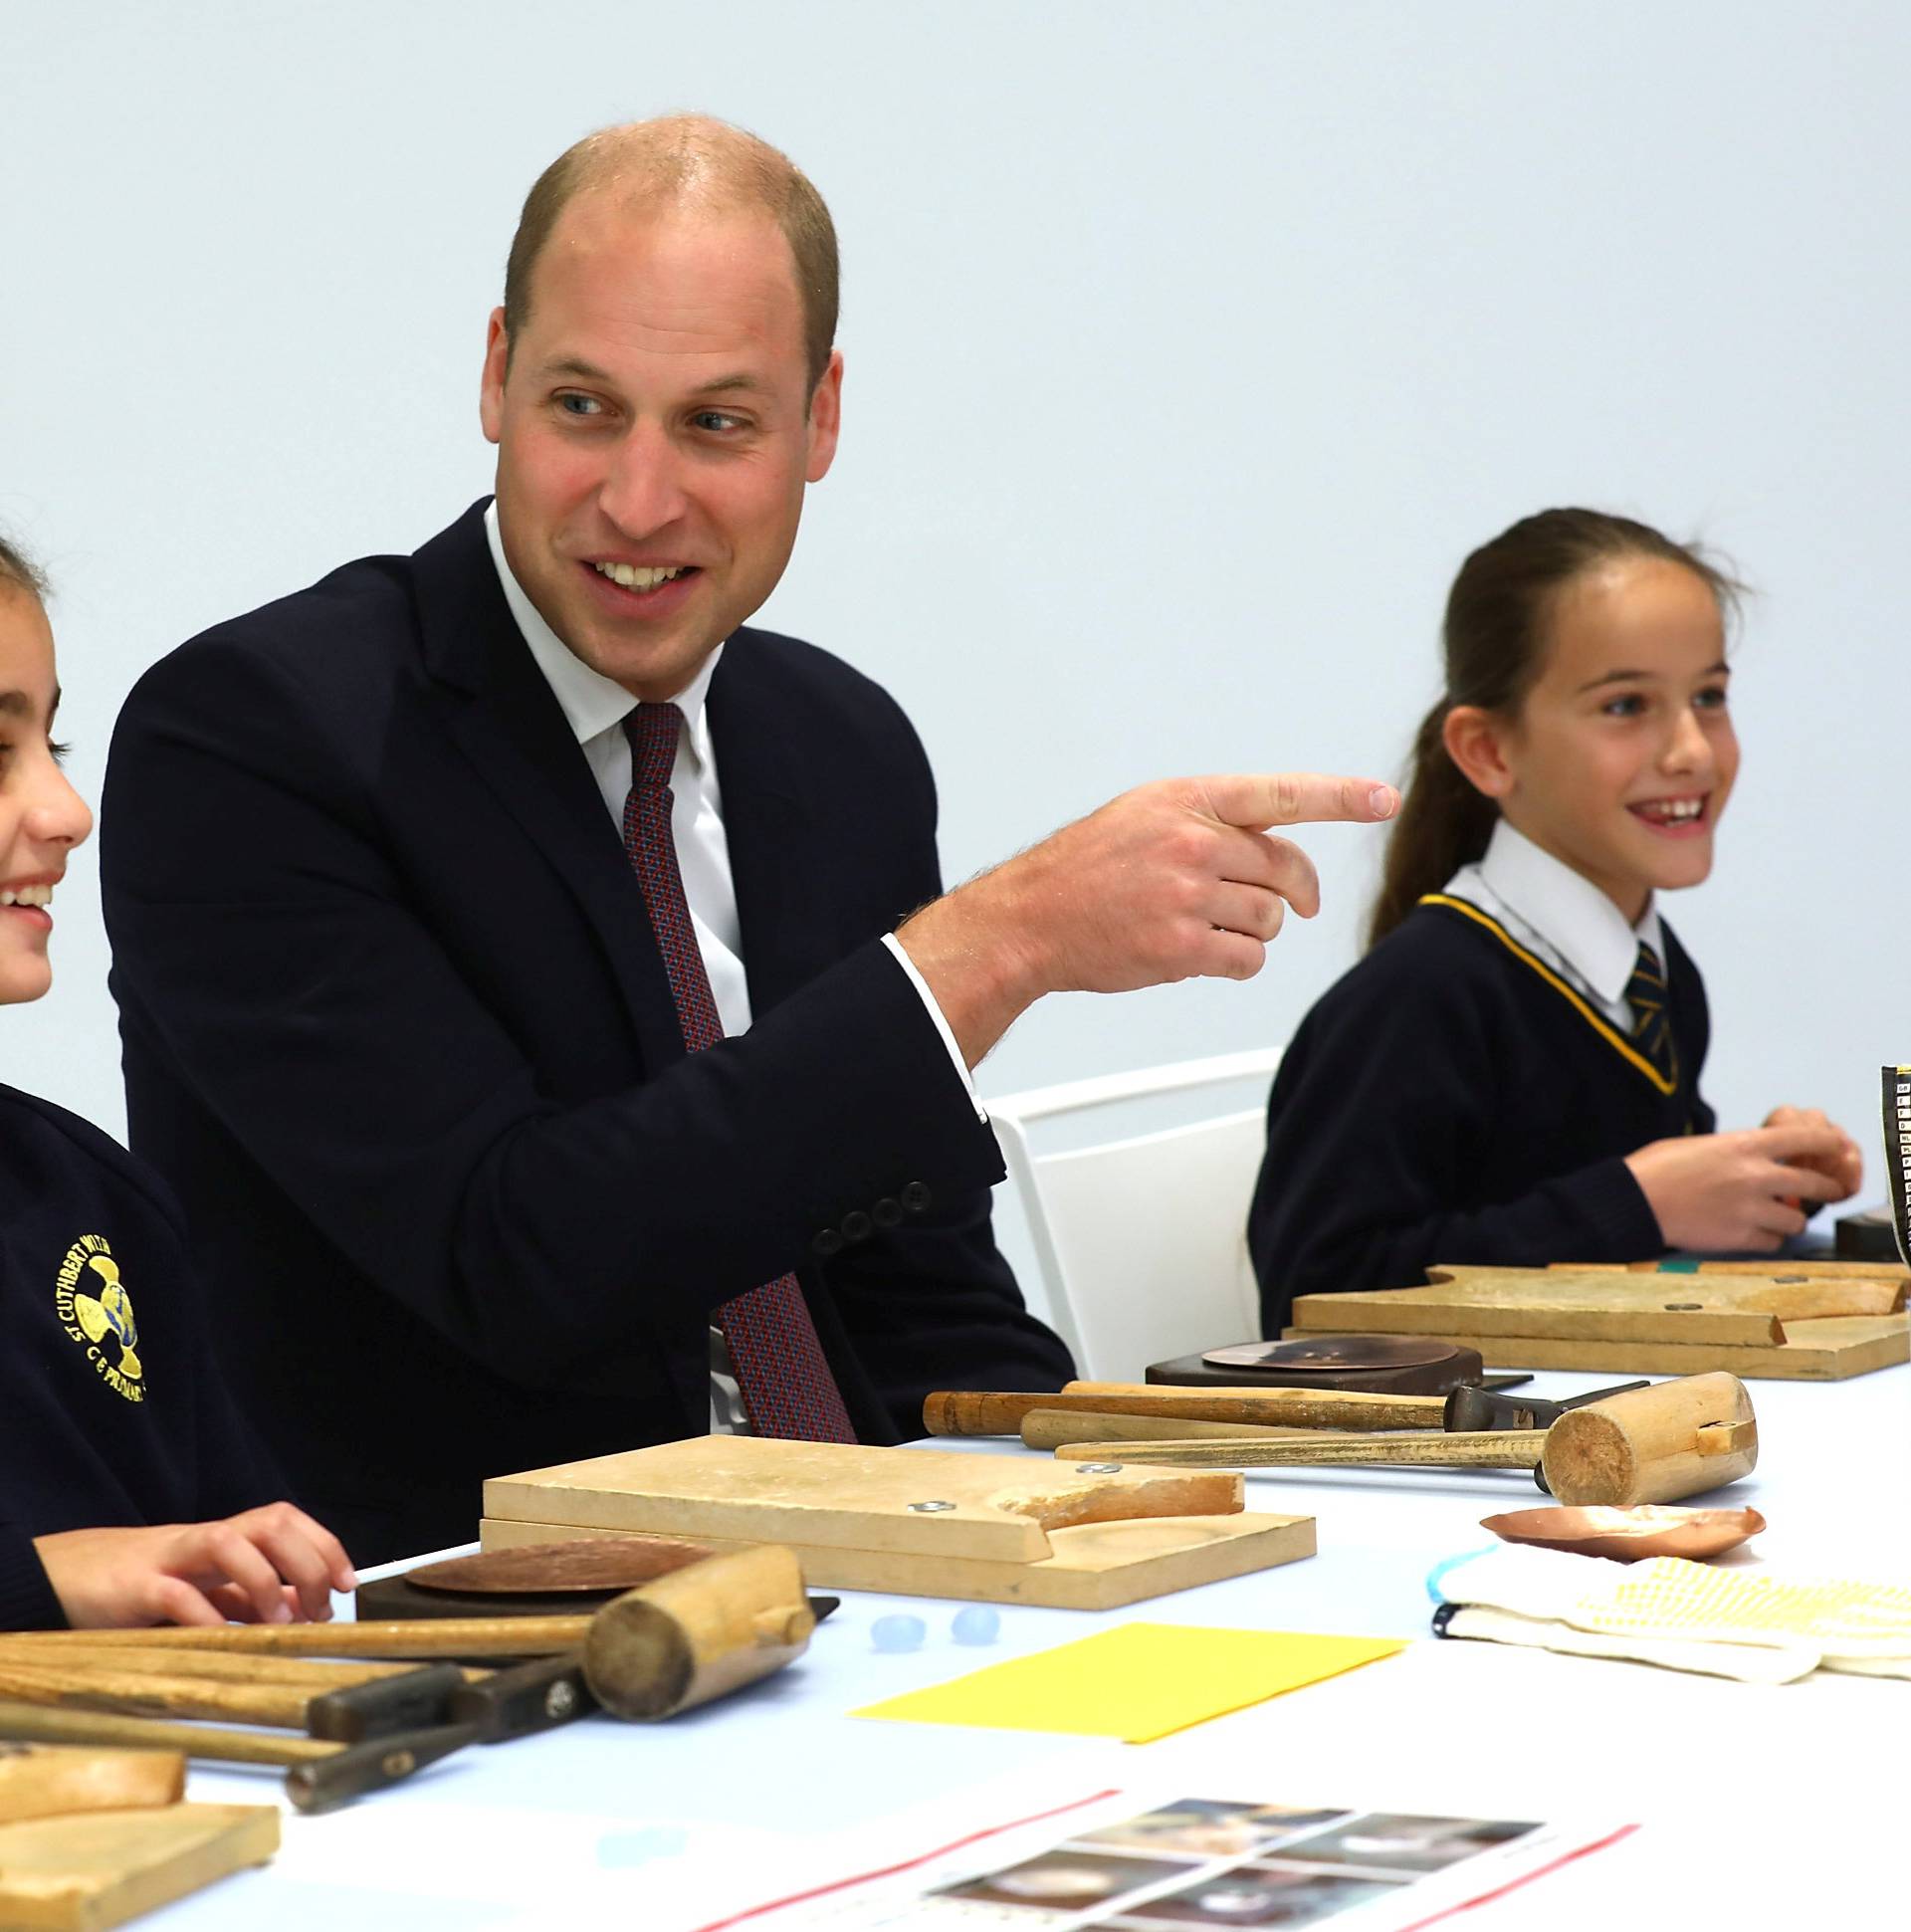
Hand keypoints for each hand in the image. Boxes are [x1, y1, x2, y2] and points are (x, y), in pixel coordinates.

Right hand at [33, 1503, 356, 1629]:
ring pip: (226, 1541)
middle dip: (306, 1560)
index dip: (323, 1545)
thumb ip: (245, 1598)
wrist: (59, 1576)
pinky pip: (175, 1593)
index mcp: (223, 1540)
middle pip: (270, 1522)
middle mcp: (202, 1541)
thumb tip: (299, 1610)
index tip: (346, 1583)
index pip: (285, 1521)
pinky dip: (203, 1615)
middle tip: (319, 1607)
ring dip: (263, 1579)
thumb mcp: (201, 1589)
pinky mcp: (133, 1588)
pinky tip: (221, 1637)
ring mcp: (168, 1559)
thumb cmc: (138, 1584)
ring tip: (279, 1622)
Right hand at [897, 773, 1397, 1063]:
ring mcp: (1189, 894)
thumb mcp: (1145, 815)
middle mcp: (1192, 841)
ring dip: (1253, 929)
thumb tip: (1277, 844)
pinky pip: (1248, 959)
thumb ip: (1211, 819)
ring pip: (1270, 919)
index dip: (1341, 798)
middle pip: (1287, 868)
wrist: (1032, 919)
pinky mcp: (1183, 946)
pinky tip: (1196, 952)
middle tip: (1296, 904)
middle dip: (1297, 891)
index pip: (1282, 794)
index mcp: (1188, 800)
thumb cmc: (1088, 868)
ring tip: (1203, 925)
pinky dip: (1235, 961)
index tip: (1384, 800)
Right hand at [1625, 1121, 1858, 1251]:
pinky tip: (1753, 1232)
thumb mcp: (1703, 1144)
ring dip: (1791, 1219)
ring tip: (1776, 1218)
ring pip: (1798, 1219)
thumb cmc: (1657, 1168)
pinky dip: (1768, 1239)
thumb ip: (1737, 1151)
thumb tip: (1758, 1159)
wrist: (1633, 1200)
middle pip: (1814, 1184)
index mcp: (1744, 1146)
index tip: (1836, 1147)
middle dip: (1825, 1189)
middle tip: (1824, 1192)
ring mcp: (1750, 1209)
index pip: (1807, 1139)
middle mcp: (1755, 1176)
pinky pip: (1774, 1242)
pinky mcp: (1740, 1238)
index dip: (1828, 1143)